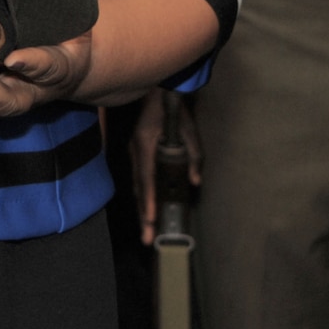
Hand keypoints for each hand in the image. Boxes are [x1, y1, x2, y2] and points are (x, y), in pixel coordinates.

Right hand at [130, 93, 200, 245]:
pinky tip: (146, 206)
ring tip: (148, 228)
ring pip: (136, 184)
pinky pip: (137, 177)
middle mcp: (135, 150)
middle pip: (138, 188)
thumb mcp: (189, 129)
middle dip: (144, 214)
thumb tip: (196, 181)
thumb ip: (194, 155)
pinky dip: (141, 194)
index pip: (146, 179)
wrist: (157, 89)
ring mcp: (132, 150)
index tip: (152, 219)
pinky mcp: (135, 150)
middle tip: (148, 238)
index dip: (148, 200)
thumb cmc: (173, 108)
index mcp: (145, 145)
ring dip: (142, 207)